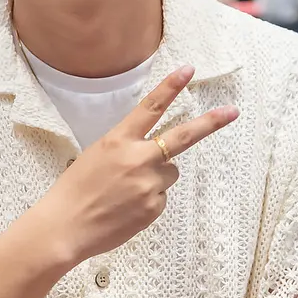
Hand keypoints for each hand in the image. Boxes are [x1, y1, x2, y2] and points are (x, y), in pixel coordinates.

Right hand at [29, 66, 236, 264]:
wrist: (65, 227)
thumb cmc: (74, 190)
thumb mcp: (96, 155)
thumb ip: (127, 148)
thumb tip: (153, 153)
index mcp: (119, 140)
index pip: (151, 107)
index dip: (171, 87)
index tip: (189, 70)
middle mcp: (138, 158)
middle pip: (183, 136)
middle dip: (210, 122)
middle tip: (232, 112)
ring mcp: (149, 184)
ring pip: (169, 172)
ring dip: (156, 176)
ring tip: (126, 190)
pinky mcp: (154, 207)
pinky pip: (161, 197)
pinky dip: (148, 200)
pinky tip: (126, 208)